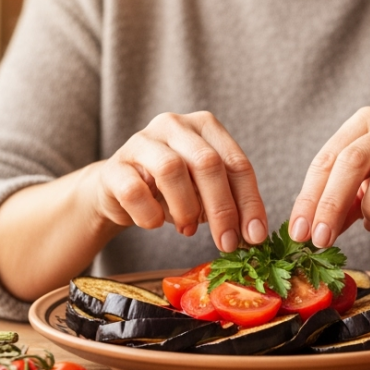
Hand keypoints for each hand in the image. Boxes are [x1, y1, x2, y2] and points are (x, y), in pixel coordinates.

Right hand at [87, 112, 267, 251]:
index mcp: (205, 126)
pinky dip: (150, 215)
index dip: (249, 202)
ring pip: (171, 170)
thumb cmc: (171, 189)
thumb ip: (229, 202)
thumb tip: (252, 235)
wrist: (119, 189)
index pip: (236, 163)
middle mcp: (174, 125)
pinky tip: (154, 223)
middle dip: (222, 209)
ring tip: (188, 229)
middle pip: (207, 163)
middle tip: (227, 244)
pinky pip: (135, 191)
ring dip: (186, 209)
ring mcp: (141, 141)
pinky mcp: (115, 166)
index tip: (254, 236)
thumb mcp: (205, 190)